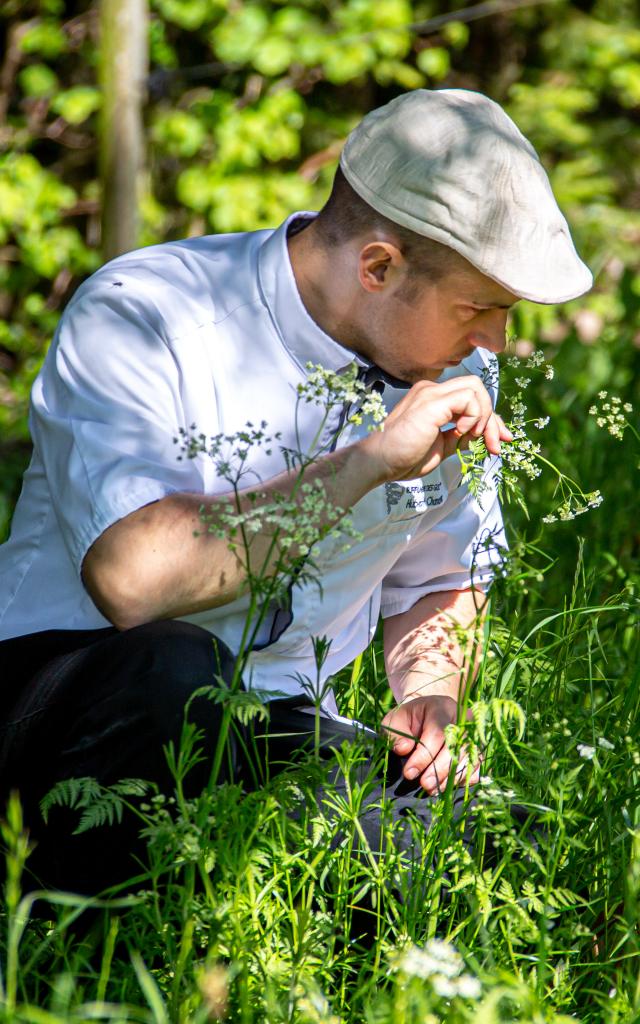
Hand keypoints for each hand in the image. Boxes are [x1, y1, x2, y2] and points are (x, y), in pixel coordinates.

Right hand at [360, 375, 511, 482]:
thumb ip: (462, 437)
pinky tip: (460, 433)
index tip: (500, 441)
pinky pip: (468, 398)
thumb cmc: (404, 457)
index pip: (472, 398)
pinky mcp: (432, 402)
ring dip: (484, 416)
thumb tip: (486, 436)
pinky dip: (473, 416)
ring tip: (472, 437)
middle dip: (493, 418)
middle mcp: (432, 390)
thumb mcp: (442, 447)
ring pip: (476, 388)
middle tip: (493, 445)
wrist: (380, 462)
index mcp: (433, 398)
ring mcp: (431, 393)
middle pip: (478, 389)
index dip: (491, 419)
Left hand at [381, 694, 480, 794]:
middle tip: (424, 784)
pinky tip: (445, 785)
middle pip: (456, 746)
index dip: (423, 756)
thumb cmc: (409, 720)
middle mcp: (461, 719)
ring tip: (432, 788)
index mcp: (440, 708)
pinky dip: (462, 779)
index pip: (437, 733)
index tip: (409, 773)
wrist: (427, 716)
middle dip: (439, 770)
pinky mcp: (477, 750)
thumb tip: (404, 749)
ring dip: (450, 777)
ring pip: (469, 758)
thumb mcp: (395, 721)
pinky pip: (476, 767)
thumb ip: (395, 734)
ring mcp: (473, 735)